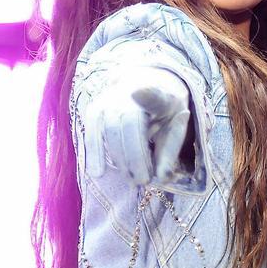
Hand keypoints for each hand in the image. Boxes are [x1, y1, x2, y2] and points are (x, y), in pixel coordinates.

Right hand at [82, 66, 190, 183]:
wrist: (143, 87)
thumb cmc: (162, 115)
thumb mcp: (174, 129)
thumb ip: (169, 152)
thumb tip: (162, 178)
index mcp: (160, 96)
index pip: (154, 94)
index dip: (147, 94)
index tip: (138, 93)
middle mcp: (131, 92)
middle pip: (129, 123)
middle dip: (135, 156)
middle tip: (143, 180)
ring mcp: (110, 99)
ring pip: (110, 129)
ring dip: (120, 158)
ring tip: (131, 179)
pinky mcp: (95, 109)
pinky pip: (92, 131)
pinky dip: (94, 152)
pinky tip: (98, 172)